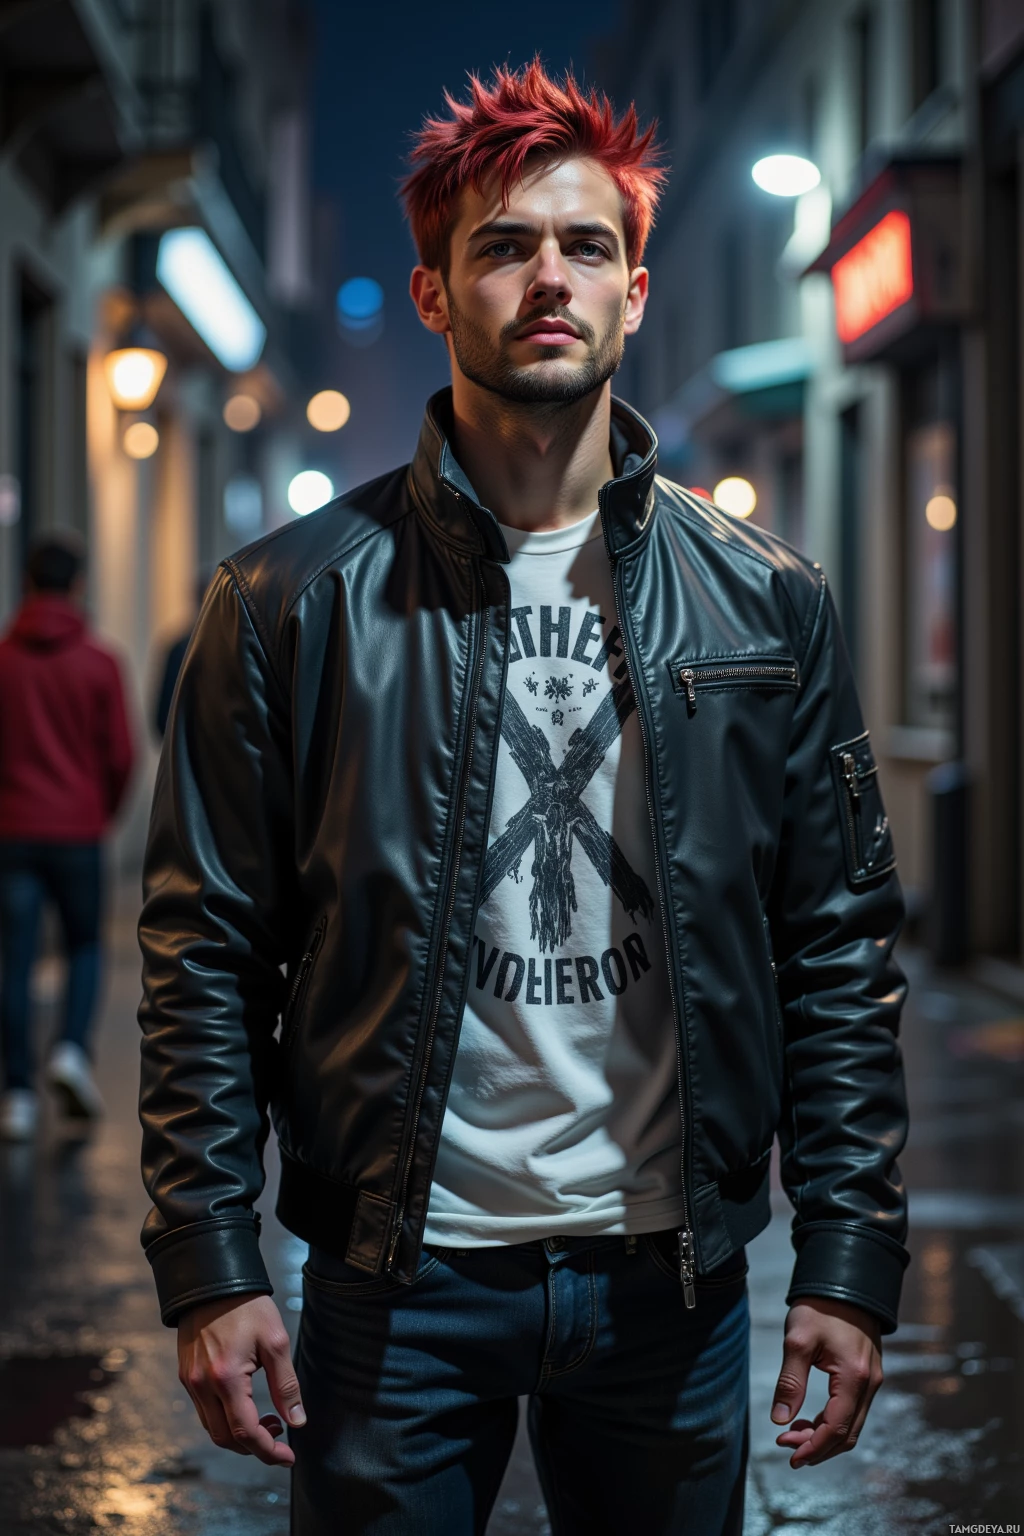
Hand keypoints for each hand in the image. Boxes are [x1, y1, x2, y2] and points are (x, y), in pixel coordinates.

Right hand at [177, 1293, 305, 1466]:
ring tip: (268, 1420)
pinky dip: (225, 1419)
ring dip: (239, 1435)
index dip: (268, 1451)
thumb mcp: (275, 1341)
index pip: (245, 1432)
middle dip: (255, 1446)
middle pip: (225, 1438)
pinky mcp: (186, 1375)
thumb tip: (297, 1421)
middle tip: (280, 1435)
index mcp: (226, 1378)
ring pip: (212, 1428)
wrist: (213, 1281)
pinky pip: (204, 1411)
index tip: (288, 1457)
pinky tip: (245, 1405)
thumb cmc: (247, 1306)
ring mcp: (191, 1382)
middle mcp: (202, 1385)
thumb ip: (286, 1384)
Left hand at [771, 1297, 882, 1467]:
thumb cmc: (819, 1307)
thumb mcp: (797, 1341)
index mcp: (855, 1378)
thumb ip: (790, 1382)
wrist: (844, 1281)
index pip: (836, 1429)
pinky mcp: (868, 1375)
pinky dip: (832, 1422)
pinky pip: (853, 1410)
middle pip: (847, 1434)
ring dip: (824, 1436)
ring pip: (852, 1425)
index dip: (813, 1447)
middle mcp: (870, 1384)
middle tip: (786, 1446)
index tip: (790, 1456)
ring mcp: (873, 1380)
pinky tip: (809, 1419)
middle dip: (817, 1446)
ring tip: (793, 1434)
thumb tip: (780, 1420)